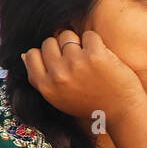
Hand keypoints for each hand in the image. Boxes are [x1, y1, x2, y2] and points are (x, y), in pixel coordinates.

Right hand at [21, 29, 146, 122]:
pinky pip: (89, 35)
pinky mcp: (95, 55)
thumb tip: (24, 54)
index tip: (60, 63)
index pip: (32, 55)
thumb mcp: (59, 98)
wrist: (121, 112)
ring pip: (68, 35)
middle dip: (62, 47)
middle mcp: (58, 75)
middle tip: (78, 63)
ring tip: (90, 62)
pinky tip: (102, 58)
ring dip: (80, 44)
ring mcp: (75, 63)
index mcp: (46, 87)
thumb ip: (41, 79)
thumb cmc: (91, 105)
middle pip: (49, 42)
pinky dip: (96, 43)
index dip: (46, 55)